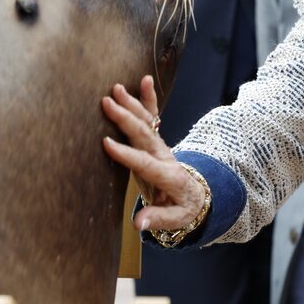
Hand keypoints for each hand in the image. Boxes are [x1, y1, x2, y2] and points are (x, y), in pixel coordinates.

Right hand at [102, 75, 205, 231]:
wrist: (196, 195)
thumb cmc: (183, 208)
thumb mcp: (175, 220)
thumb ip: (157, 219)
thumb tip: (138, 224)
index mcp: (168, 176)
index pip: (145, 164)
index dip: (126, 154)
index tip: (106, 143)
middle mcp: (165, 156)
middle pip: (144, 135)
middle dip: (126, 118)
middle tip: (107, 103)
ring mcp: (161, 145)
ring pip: (147, 121)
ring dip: (132, 103)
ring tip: (116, 88)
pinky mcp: (157, 139)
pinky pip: (154, 116)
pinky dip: (149, 98)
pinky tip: (145, 80)